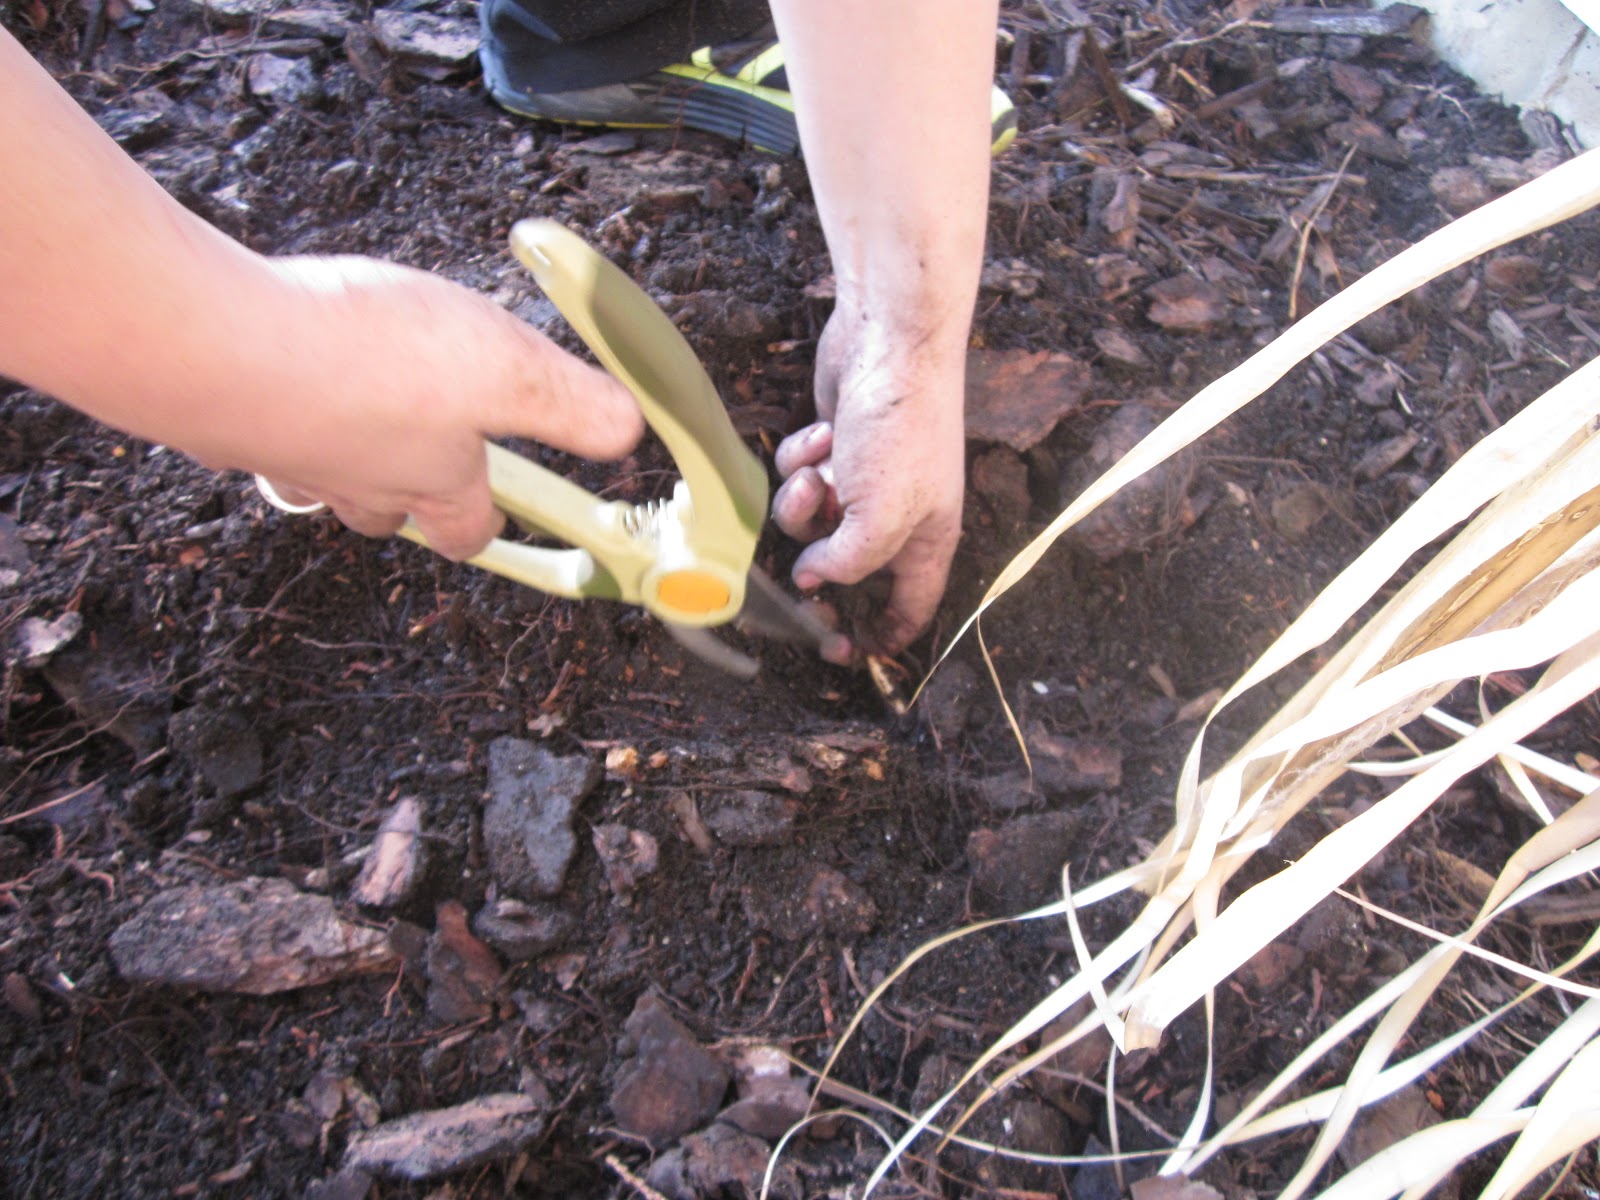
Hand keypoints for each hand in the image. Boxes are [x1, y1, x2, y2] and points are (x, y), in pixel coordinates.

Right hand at [192, 256, 643, 560]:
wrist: (211, 342)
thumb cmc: (363, 358)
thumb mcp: (505, 370)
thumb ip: (568, 405)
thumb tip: (627, 434)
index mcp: (431, 481)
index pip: (470, 527)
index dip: (490, 523)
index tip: (498, 514)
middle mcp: (357, 481)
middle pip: (388, 513)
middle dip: (411, 494)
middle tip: (423, 458)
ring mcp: (285, 454)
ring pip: (323, 475)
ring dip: (343, 452)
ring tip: (352, 413)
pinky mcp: (222, 416)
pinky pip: (259, 425)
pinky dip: (274, 408)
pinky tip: (272, 374)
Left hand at [771, 309, 964, 661]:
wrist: (891, 343)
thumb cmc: (902, 430)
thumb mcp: (881, 517)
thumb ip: (848, 563)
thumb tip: (812, 581)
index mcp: (926, 541)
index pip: (910, 608)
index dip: (881, 637)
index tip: (843, 651)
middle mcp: (897, 515)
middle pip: (848, 566)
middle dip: (822, 560)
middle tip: (804, 566)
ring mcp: (863, 480)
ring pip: (811, 521)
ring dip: (805, 499)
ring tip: (821, 469)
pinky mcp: (834, 447)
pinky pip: (801, 476)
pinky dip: (803, 458)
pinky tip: (822, 432)